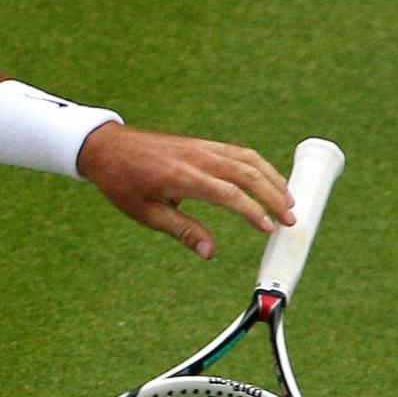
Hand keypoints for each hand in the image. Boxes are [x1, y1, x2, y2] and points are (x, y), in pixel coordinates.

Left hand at [77, 125, 293, 259]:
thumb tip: (211, 252)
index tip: (269, 228)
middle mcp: (198, 157)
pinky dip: (259, 166)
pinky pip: (238, 153)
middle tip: (290, 220)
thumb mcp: (148, 214)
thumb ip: (183, 231)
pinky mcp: (202, 144)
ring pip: (248, 159)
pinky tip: (268, 182)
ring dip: (272, 179)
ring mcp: (202, 147)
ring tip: (288, 201)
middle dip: (273, 196)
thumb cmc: (124, 183)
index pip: (228, 194)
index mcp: (183, 176)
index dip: (252, 211)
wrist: (107, 148)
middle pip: (247, 173)